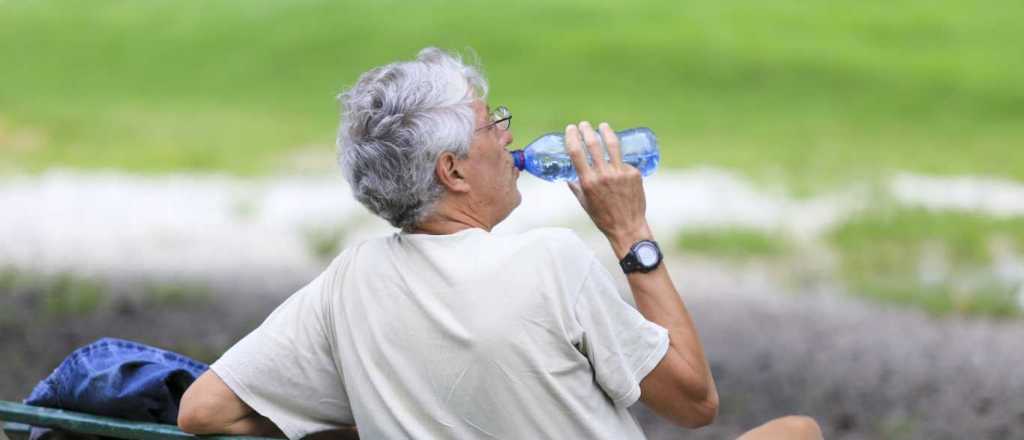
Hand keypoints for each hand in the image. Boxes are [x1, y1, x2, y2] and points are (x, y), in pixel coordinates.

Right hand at [565, 121, 651, 256]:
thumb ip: (576, 188)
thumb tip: (568, 178)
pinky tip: (618, 162)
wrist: (628, 227)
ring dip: (606, 132)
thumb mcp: (584, 203)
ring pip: (613, 145)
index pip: (577, 152)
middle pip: (594, 144)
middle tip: (584, 124)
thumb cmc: (603, 218)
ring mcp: (620, 173)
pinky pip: (623, 162)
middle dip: (587, 130)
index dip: (572, 137)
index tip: (570, 129)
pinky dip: (618, 160)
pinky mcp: (634, 174)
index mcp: (588, 181)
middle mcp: (603, 174)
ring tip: (603, 126)